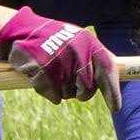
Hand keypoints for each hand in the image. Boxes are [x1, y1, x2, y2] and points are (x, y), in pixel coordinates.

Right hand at [0, 5, 121, 111]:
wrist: (24, 31)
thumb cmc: (55, 40)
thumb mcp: (79, 41)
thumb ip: (95, 58)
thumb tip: (114, 80)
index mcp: (90, 44)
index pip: (108, 71)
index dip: (112, 92)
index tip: (115, 108)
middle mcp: (77, 52)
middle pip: (87, 90)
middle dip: (81, 93)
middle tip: (72, 83)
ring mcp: (60, 62)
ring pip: (69, 94)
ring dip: (62, 90)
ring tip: (54, 73)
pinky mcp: (43, 71)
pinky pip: (53, 96)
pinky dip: (49, 92)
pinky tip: (43, 77)